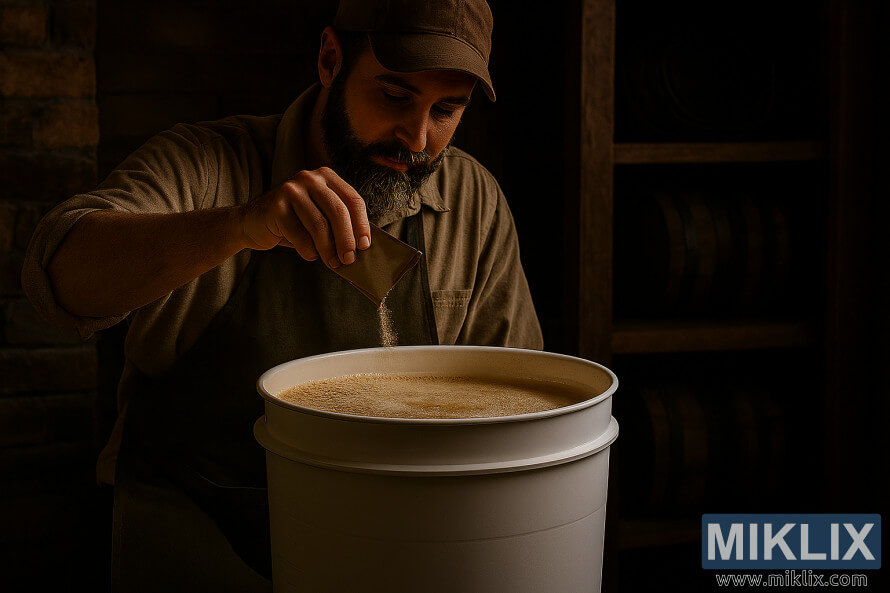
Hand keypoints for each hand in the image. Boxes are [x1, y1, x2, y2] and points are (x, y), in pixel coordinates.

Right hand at [238, 167, 370, 267]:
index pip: (352, 199)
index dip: (361, 224)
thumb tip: (362, 245)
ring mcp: (291, 189)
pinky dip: (308, 251)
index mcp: (326, 176)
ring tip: (332, 263)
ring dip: (328, 249)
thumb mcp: (319, 215)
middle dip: (346, 239)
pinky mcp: (276, 206)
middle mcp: (309, 178)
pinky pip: (300, 236)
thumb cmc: (294, 223)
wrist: (251, 223)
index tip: (365, 245)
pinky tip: (310, 255)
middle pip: (338, 211)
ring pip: (319, 225)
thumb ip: (338, 222)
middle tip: (349, 259)